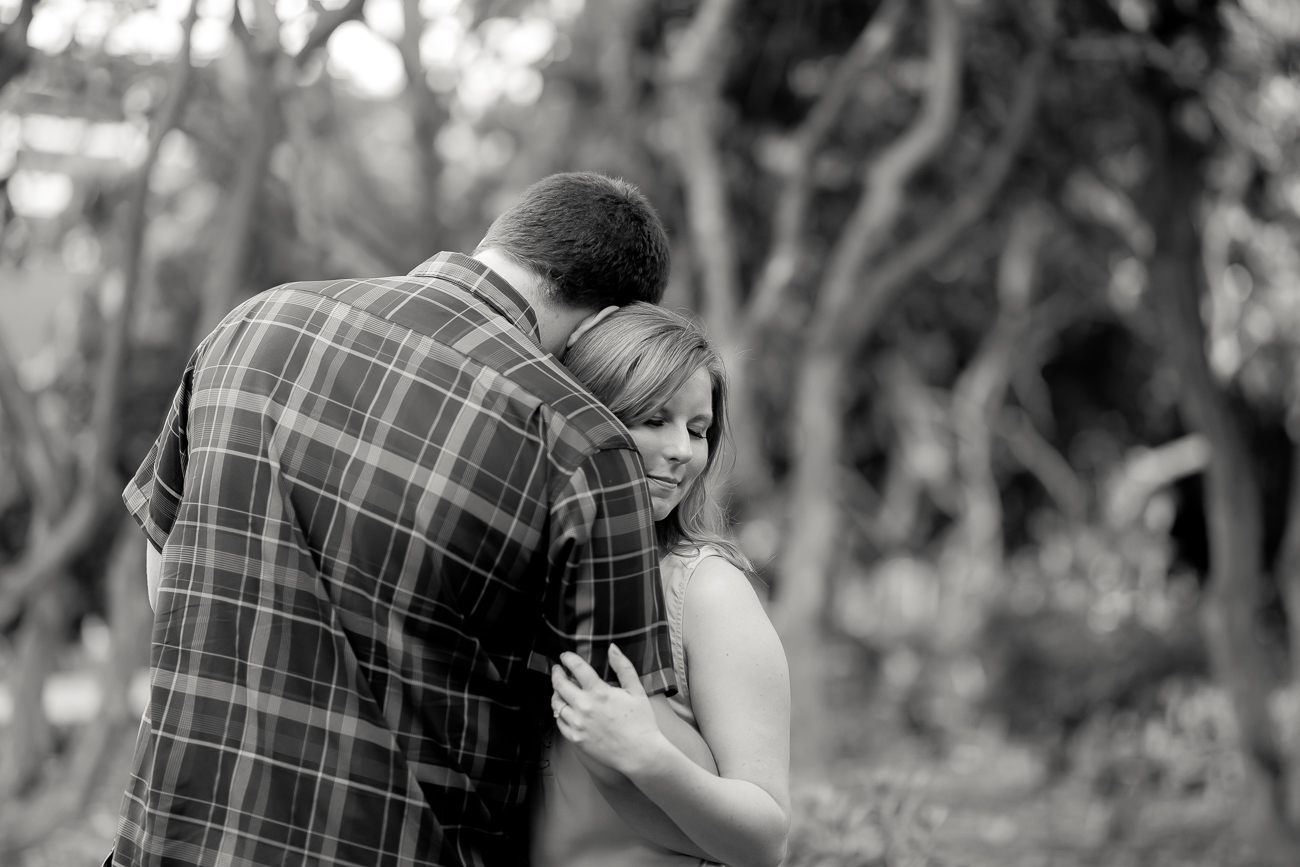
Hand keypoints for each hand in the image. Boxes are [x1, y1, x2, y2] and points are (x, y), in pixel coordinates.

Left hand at [551, 645, 666, 776]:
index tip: (565, 656)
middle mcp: (584, 707)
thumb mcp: (636, 690)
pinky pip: (559, 722)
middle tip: (557, 669)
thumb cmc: (641, 721)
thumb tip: (612, 647)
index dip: (568, 659)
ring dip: (555, 693)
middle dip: (556, 673)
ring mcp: (577, 724)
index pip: (576, 668)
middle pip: (560, 685)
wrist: (640, 753)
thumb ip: (623, 666)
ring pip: (556, 704)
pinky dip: (559, 713)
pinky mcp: (575, 739)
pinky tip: (564, 709)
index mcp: (599, 692)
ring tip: (559, 689)